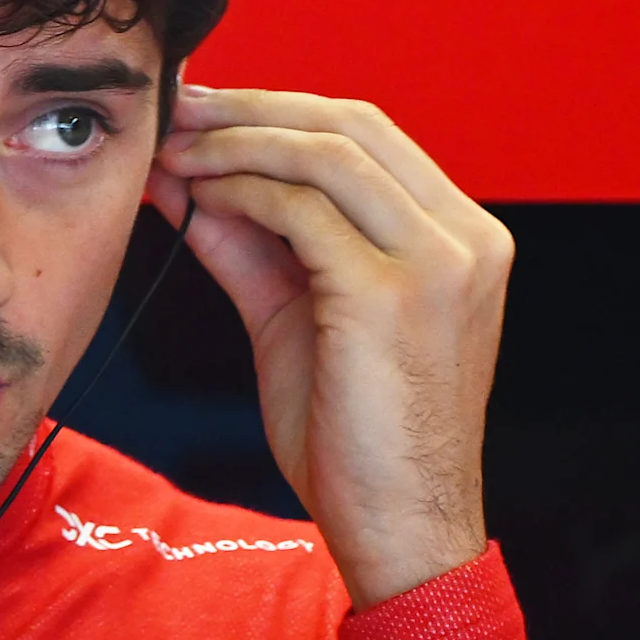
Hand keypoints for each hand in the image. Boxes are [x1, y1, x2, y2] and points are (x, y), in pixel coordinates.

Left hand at [147, 86, 510, 606]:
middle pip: (353, 123)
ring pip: (327, 153)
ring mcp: (441, 261)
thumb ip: (254, 247)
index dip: (279, 111)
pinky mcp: (395, 293)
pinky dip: (240, 191)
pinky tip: (195, 198)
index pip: (369, 136)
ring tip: (172, 150)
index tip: (202, 114)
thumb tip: (190, 183)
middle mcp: (466, 238)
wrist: (398, 530)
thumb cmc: (355, 440)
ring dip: (236, 143)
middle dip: (252, 109)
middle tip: (175, 111)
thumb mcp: (297, 319)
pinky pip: (304, 210)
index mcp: (461, 239)